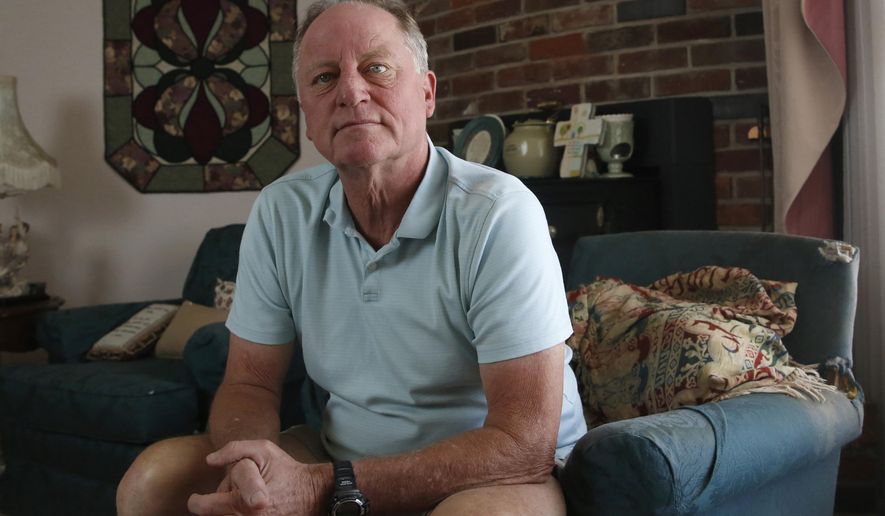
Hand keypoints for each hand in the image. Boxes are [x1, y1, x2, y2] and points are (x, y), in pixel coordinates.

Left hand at [187, 440, 323, 515]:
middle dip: (215, 505)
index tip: (196, 499)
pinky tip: (247, 508)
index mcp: (242, 501)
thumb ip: (234, 450)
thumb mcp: (263, 449)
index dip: (197, 502)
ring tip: (242, 501)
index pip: (204, 507)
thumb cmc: (286, 470)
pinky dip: (238, 514)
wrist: (312, 493)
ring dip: (226, 511)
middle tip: (230, 494)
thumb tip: (210, 460)